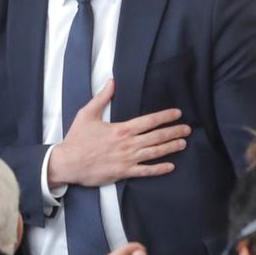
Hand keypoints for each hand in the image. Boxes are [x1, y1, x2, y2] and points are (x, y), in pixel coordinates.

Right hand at [47, 80, 188, 189]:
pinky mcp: (123, 172)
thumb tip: (111, 82)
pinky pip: (145, 171)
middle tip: (188, 129)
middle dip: (174, 131)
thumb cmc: (77, 139)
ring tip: (183, 143)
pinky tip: (170, 166)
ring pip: (155, 153)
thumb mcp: (87, 114)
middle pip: (157, 136)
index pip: (149, 121)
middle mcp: (127, 144)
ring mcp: (127, 159)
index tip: (177, 113)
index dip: (165, 116)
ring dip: (171, 147)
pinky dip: (159, 169)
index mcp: (121, 129)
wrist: (68, 162)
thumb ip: (102, 97)